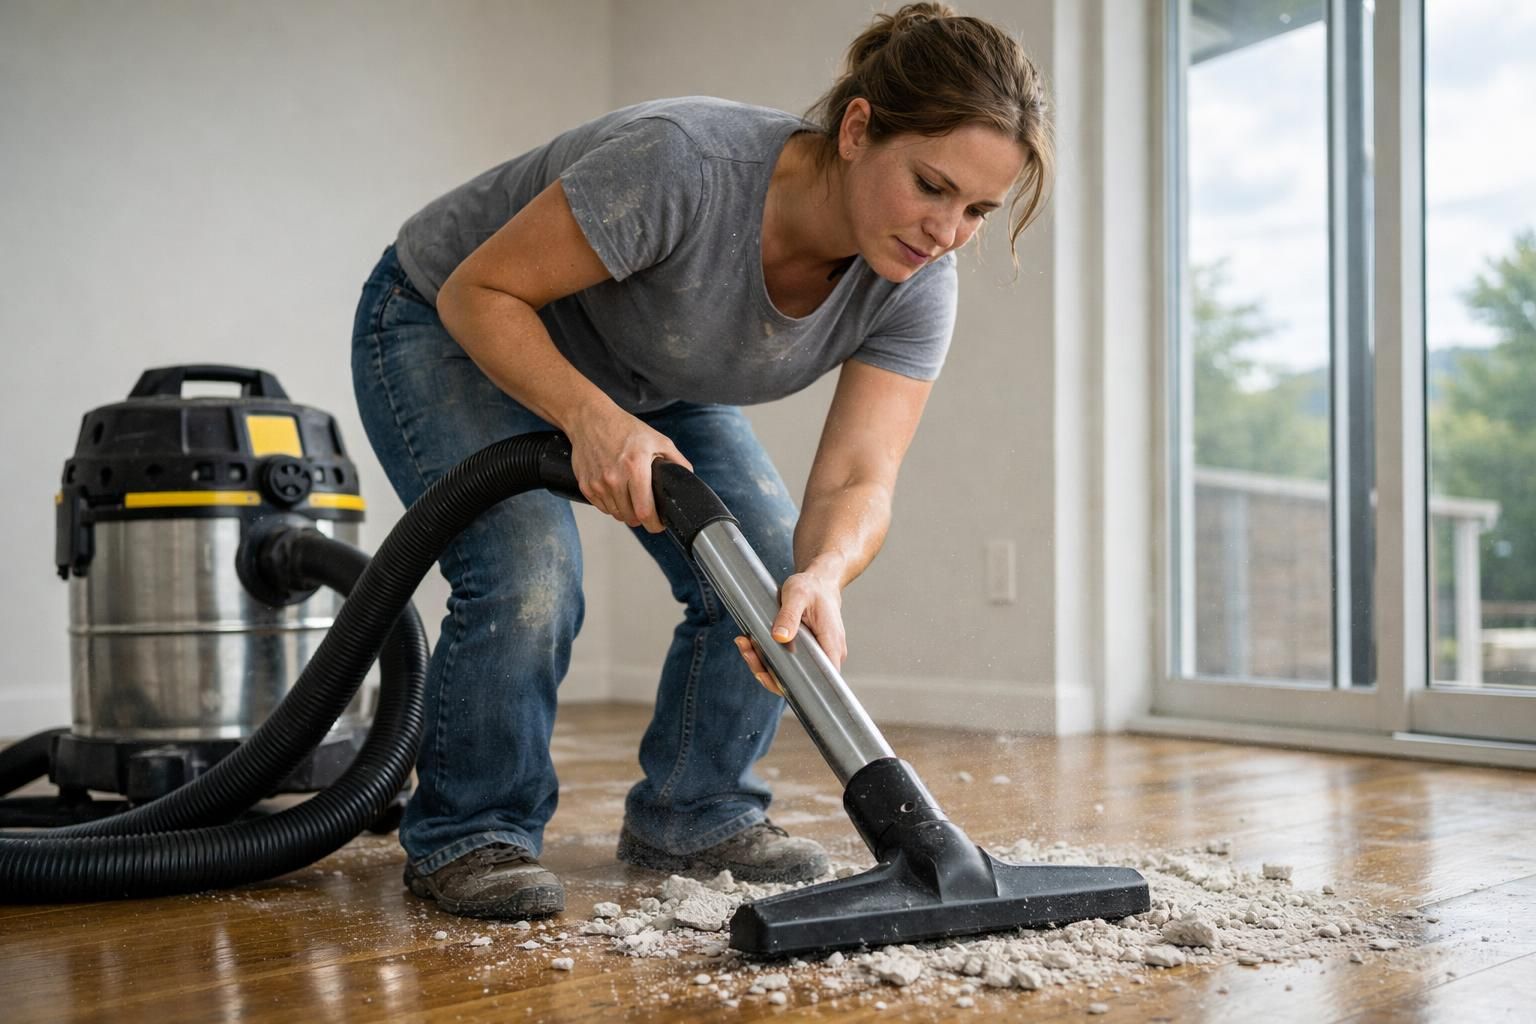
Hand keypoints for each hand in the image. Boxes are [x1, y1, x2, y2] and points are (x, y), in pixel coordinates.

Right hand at [566, 405, 691, 532]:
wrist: (591, 419)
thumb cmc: (624, 429)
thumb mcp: (658, 440)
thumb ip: (677, 461)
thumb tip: (688, 479)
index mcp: (635, 467)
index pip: (644, 511)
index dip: (654, 523)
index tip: (659, 524)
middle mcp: (614, 478)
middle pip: (630, 517)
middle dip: (642, 517)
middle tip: (646, 508)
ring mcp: (597, 483)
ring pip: (616, 514)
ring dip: (626, 511)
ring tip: (631, 496)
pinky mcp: (585, 485)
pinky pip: (602, 507)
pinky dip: (611, 505)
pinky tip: (616, 491)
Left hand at [733, 567, 846, 696]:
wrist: (819, 581)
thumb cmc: (812, 587)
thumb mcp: (798, 595)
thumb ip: (789, 615)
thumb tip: (780, 637)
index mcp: (831, 643)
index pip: (819, 679)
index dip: (795, 685)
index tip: (770, 678)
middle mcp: (827, 654)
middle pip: (800, 679)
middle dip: (770, 674)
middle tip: (749, 654)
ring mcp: (817, 654)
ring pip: (791, 672)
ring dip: (765, 665)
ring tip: (746, 646)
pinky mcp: (806, 652)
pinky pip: (788, 662)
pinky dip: (769, 657)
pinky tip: (752, 645)